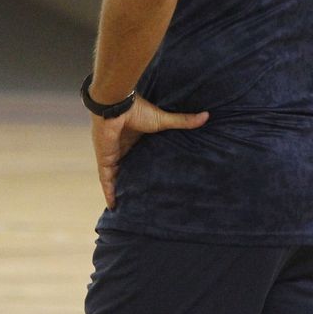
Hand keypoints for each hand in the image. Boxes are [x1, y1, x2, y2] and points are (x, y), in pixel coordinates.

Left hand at [90, 95, 207, 209]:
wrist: (117, 106)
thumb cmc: (138, 111)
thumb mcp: (163, 120)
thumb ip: (182, 121)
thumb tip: (206, 115)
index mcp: (134, 138)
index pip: (139, 155)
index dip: (143, 166)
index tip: (152, 177)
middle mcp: (122, 147)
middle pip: (127, 169)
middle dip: (131, 181)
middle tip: (140, 198)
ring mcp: (113, 155)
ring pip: (116, 177)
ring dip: (120, 189)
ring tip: (127, 207)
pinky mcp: (106, 160)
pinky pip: (107, 180)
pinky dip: (110, 192)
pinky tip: (114, 206)